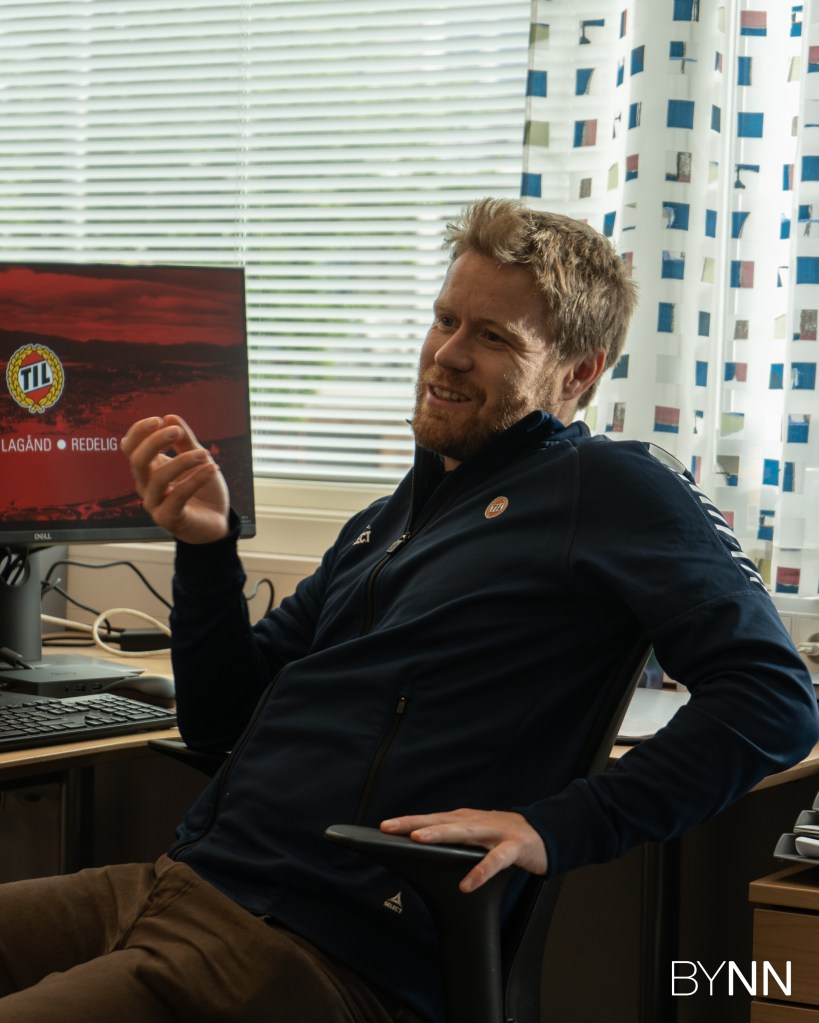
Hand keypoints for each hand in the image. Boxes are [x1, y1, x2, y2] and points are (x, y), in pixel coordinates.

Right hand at [121, 414, 229, 543]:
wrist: (217, 522)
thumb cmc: (204, 490)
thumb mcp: (199, 460)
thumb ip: (186, 441)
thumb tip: (170, 417)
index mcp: (149, 469)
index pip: (131, 447)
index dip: (139, 431)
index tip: (161, 420)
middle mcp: (146, 486)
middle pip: (137, 461)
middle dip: (155, 442)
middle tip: (176, 431)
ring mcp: (154, 504)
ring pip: (158, 478)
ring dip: (182, 461)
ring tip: (205, 453)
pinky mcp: (168, 519)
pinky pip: (178, 496)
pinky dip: (195, 480)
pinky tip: (212, 468)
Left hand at [380, 808, 547, 892]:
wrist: (544, 833)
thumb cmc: (503, 836)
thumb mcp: (476, 835)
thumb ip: (453, 841)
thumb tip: (422, 849)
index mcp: (465, 819)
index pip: (431, 818)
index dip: (408, 821)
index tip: (383, 827)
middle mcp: (476, 822)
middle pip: (441, 821)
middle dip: (414, 823)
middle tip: (389, 828)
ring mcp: (495, 832)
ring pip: (464, 833)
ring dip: (441, 835)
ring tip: (419, 840)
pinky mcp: (514, 847)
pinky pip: (495, 861)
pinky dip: (480, 872)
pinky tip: (466, 885)